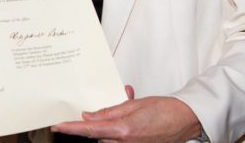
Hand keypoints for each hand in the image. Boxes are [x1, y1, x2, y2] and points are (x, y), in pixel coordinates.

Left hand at [51, 85, 201, 141]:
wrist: (187, 120)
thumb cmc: (166, 110)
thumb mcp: (134, 105)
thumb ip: (110, 111)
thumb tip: (89, 116)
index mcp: (124, 130)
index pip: (90, 130)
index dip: (71, 128)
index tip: (57, 125)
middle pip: (98, 136)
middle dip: (96, 123)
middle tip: (104, 109)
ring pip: (108, 140)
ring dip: (109, 128)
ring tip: (124, 113)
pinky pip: (119, 142)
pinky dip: (118, 133)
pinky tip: (128, 122)